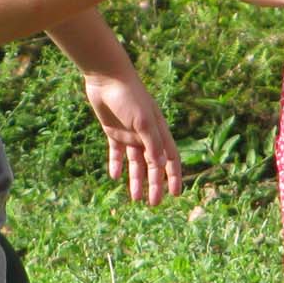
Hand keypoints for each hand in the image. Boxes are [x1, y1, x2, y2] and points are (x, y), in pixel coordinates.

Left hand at [82, 72, 183, 205]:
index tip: (176, 194)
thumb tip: (161, 165)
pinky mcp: (113, 132)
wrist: (107, 79)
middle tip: (153, 204)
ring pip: (135, 163)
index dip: (174, 176)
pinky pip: (116, 153)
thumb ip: (152, 143)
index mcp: (158, 131)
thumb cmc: (129, 97)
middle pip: (152, 165)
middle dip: (154, 184)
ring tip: (135, 198)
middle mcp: (146, 135)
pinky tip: (115, 176)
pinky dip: (116, 164)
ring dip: (135, 180)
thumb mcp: (143, 121)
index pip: (170, 158)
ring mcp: (129, 134)